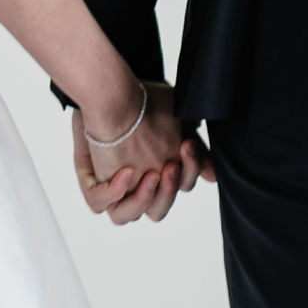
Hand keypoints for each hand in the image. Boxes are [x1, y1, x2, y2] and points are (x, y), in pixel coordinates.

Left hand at [73, 80, 209, 224]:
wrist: (111, 91)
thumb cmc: (142, 101)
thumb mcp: (177, 120)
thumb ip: (195, 149)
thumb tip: (211, 174)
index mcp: (159, 172)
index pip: (180, 186)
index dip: (189, 170)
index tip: (187, 145)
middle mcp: (138, 183)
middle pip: (158, 209)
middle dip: (170, 189)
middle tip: (170, 164)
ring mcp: (117, 186)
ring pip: (130, 216)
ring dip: (145, 199)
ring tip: (150, 175)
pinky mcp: (96, 183)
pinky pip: (102, 205)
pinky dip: (114, 193)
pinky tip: (124, 172)